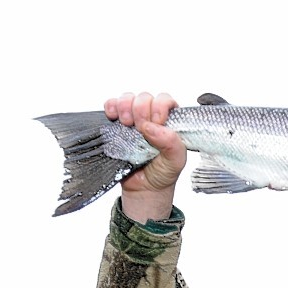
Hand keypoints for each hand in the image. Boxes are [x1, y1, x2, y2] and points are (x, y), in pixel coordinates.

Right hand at [104, 92, 186, 222]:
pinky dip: (111, 107)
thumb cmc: (162, 173)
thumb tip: (153, 126)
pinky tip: (113, 117)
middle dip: (141, 110)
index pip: (166, 101)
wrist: (144, 188)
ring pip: (128, 98)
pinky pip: (111, 105)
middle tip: (140, 129)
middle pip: (145, 98)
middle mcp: (152, 117)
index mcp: (170, 122)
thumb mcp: (176, 162)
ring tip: (127, 124)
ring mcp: (134, 119)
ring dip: (125, 107)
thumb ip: (172, 144)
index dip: (159, 107)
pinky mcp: (117, 123)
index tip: (156, 122)